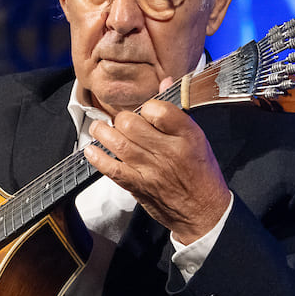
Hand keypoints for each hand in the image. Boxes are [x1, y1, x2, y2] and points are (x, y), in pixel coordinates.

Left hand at [84, 77, 231, 242]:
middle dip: (122, 119)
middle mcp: (168, 151)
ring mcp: (151, 169)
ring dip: (103, 132)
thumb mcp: (198, 139)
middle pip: (132, 123)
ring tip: (99, 128)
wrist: (203, 213)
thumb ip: (177, 112)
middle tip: (122, 122)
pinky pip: (112, 169)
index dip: (147, 106)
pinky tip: (91, 149)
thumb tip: (162, 82)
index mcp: (187, 135)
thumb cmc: (201, 174)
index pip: (159, 109)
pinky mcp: (138, 186)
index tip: (145, 111)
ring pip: (119, 142)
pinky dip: (97, 158)